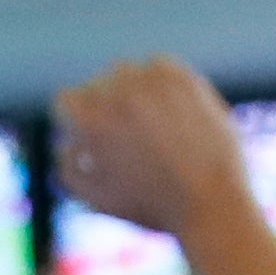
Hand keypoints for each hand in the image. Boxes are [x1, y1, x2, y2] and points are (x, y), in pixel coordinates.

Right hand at [51, 56, 251, 243]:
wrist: (211, 200)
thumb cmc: (151, 206)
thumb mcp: (95, 198)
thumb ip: (68, 168)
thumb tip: (65, 141)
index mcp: (88, 121)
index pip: (64, 101)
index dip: (76, 123)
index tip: (94, 140)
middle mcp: (116, 93)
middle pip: (95, 85)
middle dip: (105, 109)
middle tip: (127, 139)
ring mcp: (150, 81)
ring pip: (125, 73)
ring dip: (130, 93)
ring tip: (149, 127)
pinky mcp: (182, 77)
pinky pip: (157, 68)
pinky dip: (158, 85)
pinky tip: (170, 113)